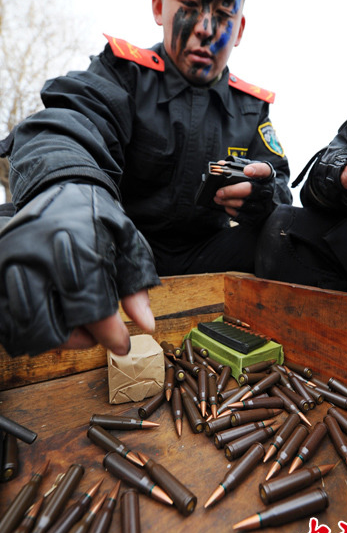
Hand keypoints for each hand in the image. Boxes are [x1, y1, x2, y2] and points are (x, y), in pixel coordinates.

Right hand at [0, 184, 159, 356]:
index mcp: (76, 247)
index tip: (122, 345)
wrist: (59, 187)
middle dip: (82, 340)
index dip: (110, 335)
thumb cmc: (98, 219)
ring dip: (55, 339)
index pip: (91, 307)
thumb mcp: (128, 243)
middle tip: (97, 337)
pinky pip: (6, 319)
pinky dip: (28, 331)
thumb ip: (137, 284)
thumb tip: (146, 325)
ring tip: (76, 329)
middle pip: (54, 325)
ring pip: (27, 327)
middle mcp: (37, 256)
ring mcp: (9, 263)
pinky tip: (51, 322)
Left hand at [213, 161, 272, 217]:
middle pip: (250, 190)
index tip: (246, 170)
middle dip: (232, 191)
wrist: (265, 201)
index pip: (264, 170)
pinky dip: (232, 211)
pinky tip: (226, 206)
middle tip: (219, 191)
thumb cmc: (254, 183)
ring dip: (228, 202)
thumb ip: (237, 166)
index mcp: (267, 176)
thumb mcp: (250, 171)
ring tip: (218, 198)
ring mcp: (263, 205)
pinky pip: (243, 216)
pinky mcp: (258, 217)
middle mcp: (267, 191)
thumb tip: (221, 164)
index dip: (256, 170)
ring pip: (244, 204)